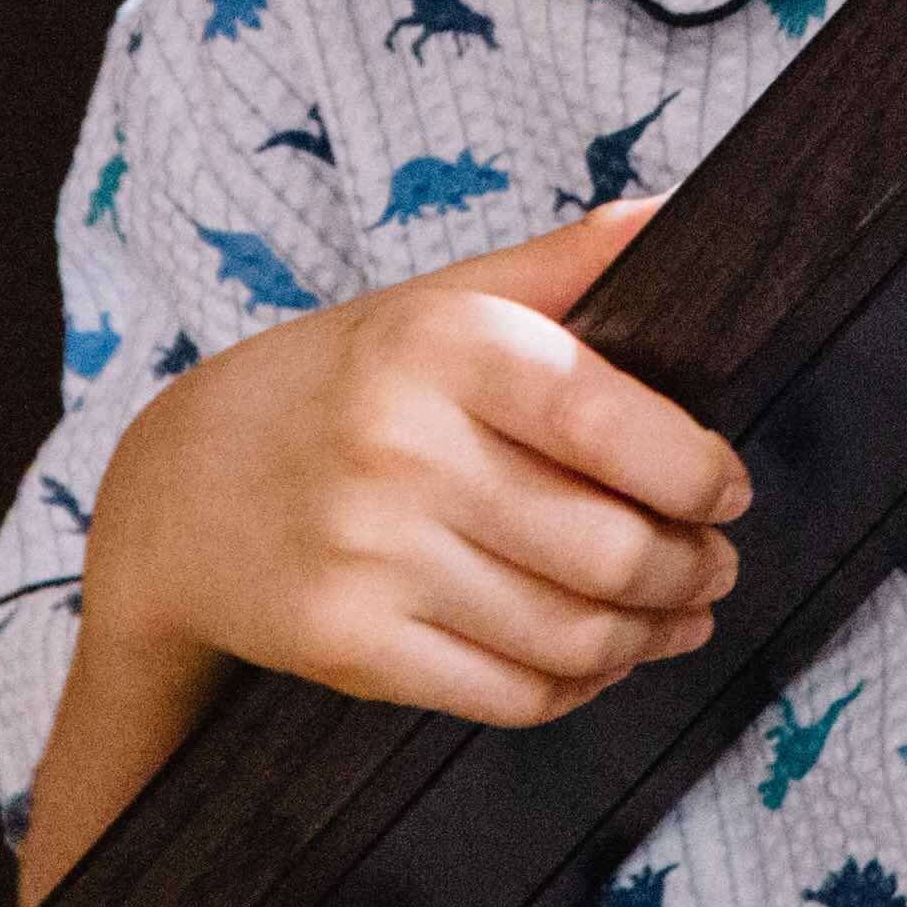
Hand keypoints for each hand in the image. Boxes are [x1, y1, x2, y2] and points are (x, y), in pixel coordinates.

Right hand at [84, 196, 750, 733]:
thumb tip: (678, 212)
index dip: (694, 472)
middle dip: (691, 569)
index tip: (726, 490)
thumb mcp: (438, 300)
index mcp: (439, 344)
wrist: (180, 490)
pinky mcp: (350, 647)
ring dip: (649, 636)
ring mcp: (369, 557)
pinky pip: (509, 694)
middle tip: (713, 566)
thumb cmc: (338, 383)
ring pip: (570, 633)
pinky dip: (575, 688)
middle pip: (607, 547)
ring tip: (676, 615)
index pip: (606, 421)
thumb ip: (563, 265)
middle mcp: (400, 449)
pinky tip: (596, 659)